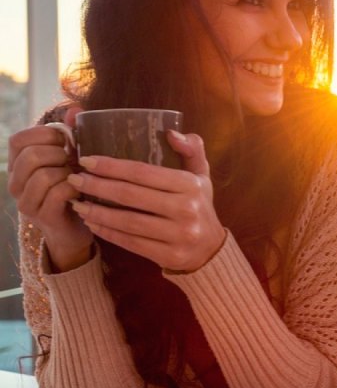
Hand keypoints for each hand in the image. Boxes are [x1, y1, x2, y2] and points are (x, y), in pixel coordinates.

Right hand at [7, 106, 93, 271]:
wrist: (77, 227)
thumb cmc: (74, 187)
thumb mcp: (71, 158)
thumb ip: (71, 133)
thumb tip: (75, 110)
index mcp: (18, 165)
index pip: (18, 139)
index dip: (45, 135)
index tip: (65, 142)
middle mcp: (16, 184)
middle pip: (31, 156)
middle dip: (60, 154)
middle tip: (73, 162)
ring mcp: (27, 202)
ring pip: (44, 175)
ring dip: (67, 173)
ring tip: (76, 177)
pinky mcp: (43, 217)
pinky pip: (58, 192)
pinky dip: (75, 187)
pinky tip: (80, 190)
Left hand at [68, 130, 225, 271]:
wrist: (211, 249)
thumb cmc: (199, 205)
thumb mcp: (201, 175)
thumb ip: (191, 149)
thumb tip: (170, 132)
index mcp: (191, 184)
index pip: (143, 172)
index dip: (112, 166)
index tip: (87, 161)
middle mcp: (186, 209)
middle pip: (131, 195)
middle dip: (97, 186)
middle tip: (74, 179)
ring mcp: (178, 234)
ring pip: (128, 221)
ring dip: (97, 212)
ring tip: (77, 204)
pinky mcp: (169, 255)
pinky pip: (131, 242)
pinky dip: (108, 232)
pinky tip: (93, 223)